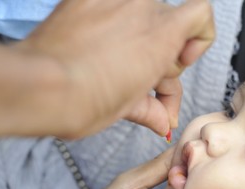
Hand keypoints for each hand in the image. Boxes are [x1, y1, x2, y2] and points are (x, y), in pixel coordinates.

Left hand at [17, 0, 214, 137]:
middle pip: (168, 23)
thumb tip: (163, 120)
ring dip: (138, 37)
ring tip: (119, 66)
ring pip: (140, 12)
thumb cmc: (86, 98)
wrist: (43, 87)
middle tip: (147, 81)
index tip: (180, 62)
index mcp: (162, 32)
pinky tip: (99, 47)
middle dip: (164, 53)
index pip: (201, 15)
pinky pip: (111, 5)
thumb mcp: (130, 106)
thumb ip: (154, 108)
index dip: (198, 41)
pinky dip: (112, 23)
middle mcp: (141, 6)